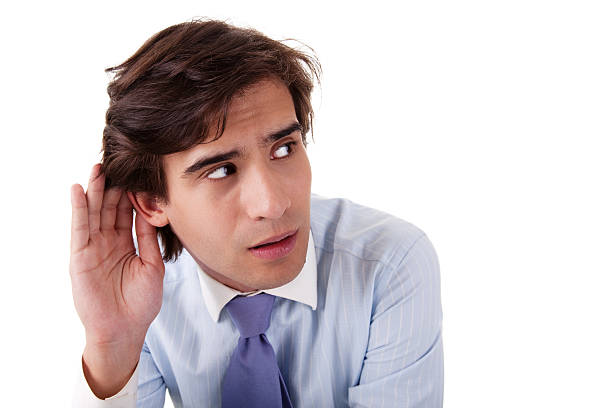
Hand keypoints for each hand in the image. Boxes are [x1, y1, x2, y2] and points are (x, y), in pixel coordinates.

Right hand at [69, 164, 164, 346]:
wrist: (125, 330)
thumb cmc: (141, 303)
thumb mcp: (152, 266)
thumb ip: (148, 239)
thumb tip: (151, 211)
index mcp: (126, 243)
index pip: (127, 212)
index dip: (130, 193)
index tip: (136, 172)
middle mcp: (108, 242)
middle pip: (109, 207)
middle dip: (112, 185)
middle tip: (116, 162)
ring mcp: (93, 247)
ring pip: (93, 212)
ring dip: (94, 190)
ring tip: (98, 167)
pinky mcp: (80, 256)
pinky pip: (79, 228)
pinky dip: (78, 208)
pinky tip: (79, 189)